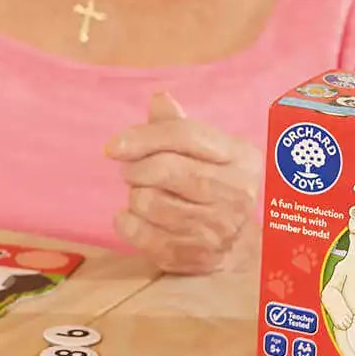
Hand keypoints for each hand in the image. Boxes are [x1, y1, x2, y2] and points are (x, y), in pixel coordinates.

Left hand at [106, 91, 260, 274]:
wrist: (239, 246)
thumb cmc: (214, 186)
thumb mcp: (206, 152)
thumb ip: (177, 125)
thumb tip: (159, 99)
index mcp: (241, 157)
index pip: (186, 136)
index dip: (144, 137)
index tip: (113, 146)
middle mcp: (236, 192)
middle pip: (166, 169)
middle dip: (137, 168)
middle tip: (131, 171)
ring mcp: (218, 228)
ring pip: (149, 202)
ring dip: (134, 196)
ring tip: (143, 194)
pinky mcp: (195, 256)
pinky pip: (141, 234)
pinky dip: (127, 222)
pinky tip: (135, 218)